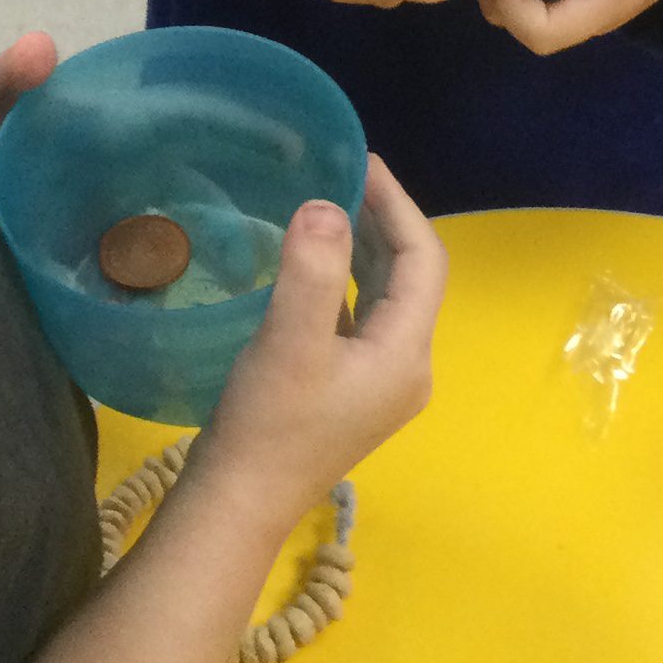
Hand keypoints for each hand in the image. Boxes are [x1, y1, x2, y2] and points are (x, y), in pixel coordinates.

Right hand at [188, 157, 441, 521]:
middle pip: (411, 276)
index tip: (359, 159)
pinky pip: (360, 317)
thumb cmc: (268, 425)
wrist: (239, 503)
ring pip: (385, 296)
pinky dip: (345, 278)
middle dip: (382, 220)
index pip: (423, 259)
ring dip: (365, 247)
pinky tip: (311, 261)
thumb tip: (327, 204)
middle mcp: (406, 367)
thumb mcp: (290, 342)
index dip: (397, 204)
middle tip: (340, 171)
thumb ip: (314, 270)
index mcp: (406, 354)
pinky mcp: (349, 389)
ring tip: (328, 202)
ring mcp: (378, 382)